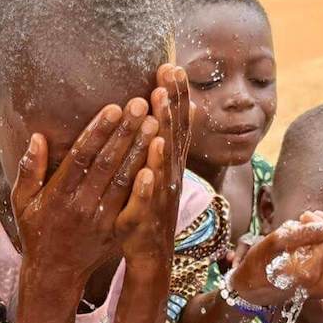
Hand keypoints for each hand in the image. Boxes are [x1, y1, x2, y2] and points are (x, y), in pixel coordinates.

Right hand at [11, 99, 150, 279]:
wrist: (56, 272)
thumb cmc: (36, 231)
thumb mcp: (22, 202)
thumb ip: (29, 170)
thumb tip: (37, 137)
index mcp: (59, 195)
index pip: (81, 157)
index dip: (98, 132)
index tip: (113, 108)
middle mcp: (82, 205)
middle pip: (107, 163)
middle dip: (125, 133)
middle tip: (141, 105)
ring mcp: (102, 218)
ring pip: (124, 179)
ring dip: (140, 150)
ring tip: (154, 123)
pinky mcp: (116, 228)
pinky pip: (133, 200)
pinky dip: (146, 178)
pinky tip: (158, 158)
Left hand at [114, 65, 192, 260]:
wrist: (150, 255)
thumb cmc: (151, 209)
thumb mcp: (160, 173)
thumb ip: (166, 142)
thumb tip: (178, 109)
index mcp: (170, 163)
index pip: (177, 124)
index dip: (177, 96)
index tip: (173, 67)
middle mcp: (170, 176)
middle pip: (174, 134)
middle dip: (172, 103)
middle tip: (168, 73)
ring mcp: (159, 197)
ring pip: (163, 163)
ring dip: (163, 135)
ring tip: (158, 109)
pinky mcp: (143, 219)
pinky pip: (146, 201)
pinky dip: (147, 185)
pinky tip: (145, 170)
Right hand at [227, 211, 322, 307]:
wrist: (250, 292)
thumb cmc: (258, 264)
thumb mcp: (275, 242)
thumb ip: (306, 232)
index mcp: (310, 272)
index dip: (321, 221)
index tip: (303, 217)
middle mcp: (322, 283)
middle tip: (306, 220)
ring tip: (306, 230)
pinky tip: (306, 244)